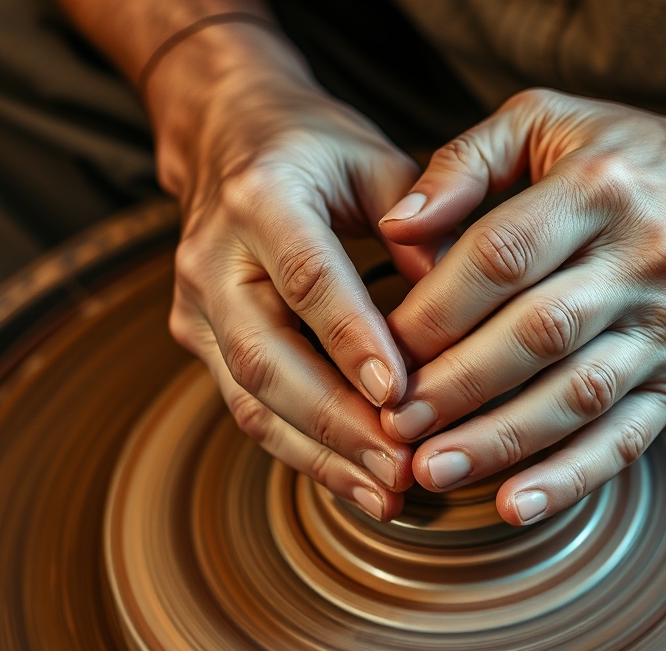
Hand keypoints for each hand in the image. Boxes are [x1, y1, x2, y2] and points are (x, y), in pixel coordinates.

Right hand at [146, 26, 440, 519]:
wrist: (226, 139)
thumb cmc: (318, 149)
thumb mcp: (378, 161)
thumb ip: (423, 229)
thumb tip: (469, 312)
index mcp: (260, 197)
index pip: (307, 280)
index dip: (352, 342)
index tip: (401, 396)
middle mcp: (212, 258)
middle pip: (268, 359)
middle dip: (338, 424)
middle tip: (401, 470)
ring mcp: (196, 307)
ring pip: (251, 400)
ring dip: (322, 456)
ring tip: (387, 495)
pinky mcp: (198, 343)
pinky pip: (249, 410)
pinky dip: (305, 452)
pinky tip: (358, 484)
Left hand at [378, 88, 665, 524]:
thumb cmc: (638, 162)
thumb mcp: (554, 122)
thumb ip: (466, 161)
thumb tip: (394, 226)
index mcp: (600, 188)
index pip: (504, 253)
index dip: (436, 306)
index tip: (382, 345)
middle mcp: (643, 259)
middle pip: (536, 332)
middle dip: (455, 385)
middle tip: (390, 423)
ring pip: (577, 394)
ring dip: (499, 441)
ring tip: (429, 471)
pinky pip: (627, 436)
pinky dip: (571, 476)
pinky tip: (516, 505)